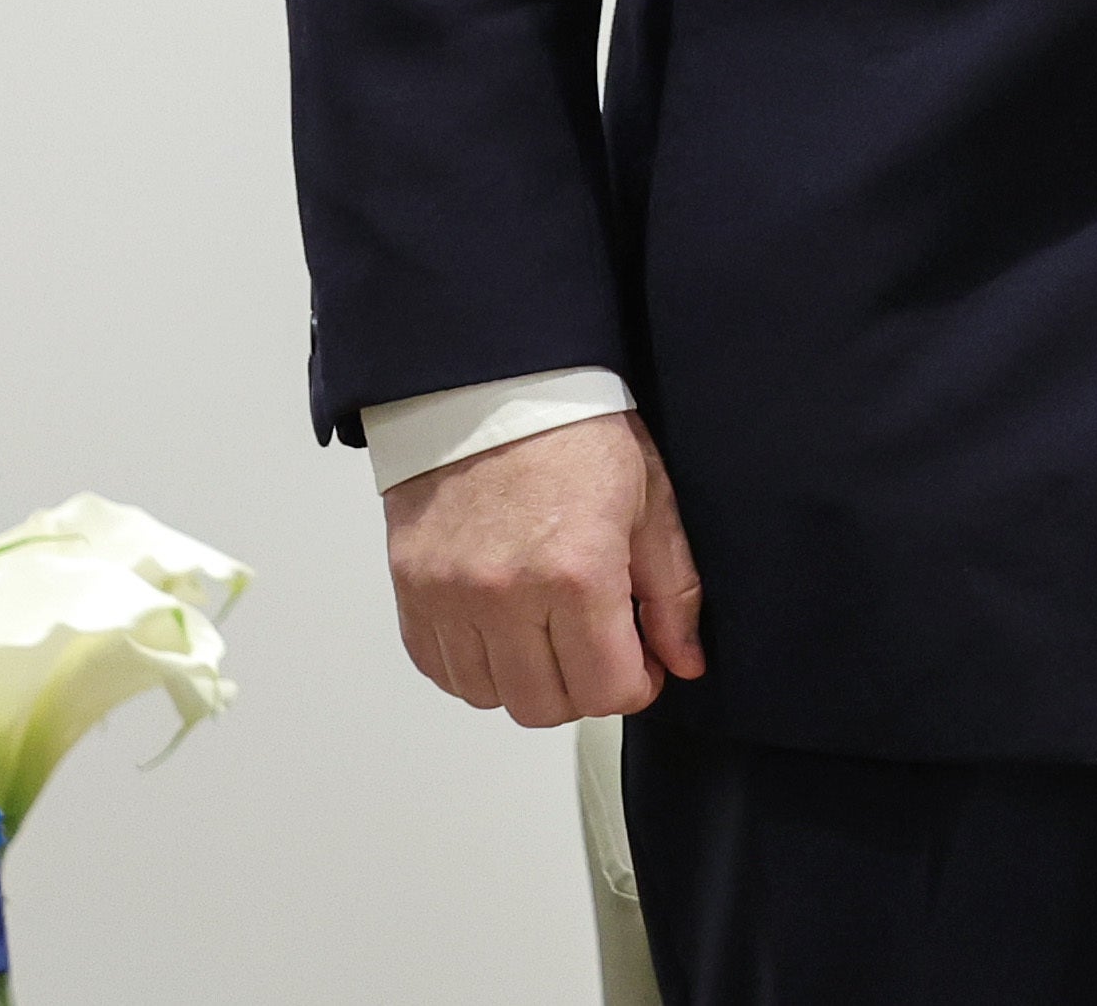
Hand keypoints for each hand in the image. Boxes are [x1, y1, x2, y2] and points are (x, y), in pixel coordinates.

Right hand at [381, 412, 705, 726]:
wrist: (491, 390)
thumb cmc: (576, 434)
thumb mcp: (649, 501)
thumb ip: (671, 592)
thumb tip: (685, 661)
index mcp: (576, 573)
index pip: (606, 689)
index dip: (636, 687)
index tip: (643, 667)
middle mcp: (506, 595)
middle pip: (545, 706)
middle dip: (584, 690)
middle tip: (599, 650)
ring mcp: (449, 599)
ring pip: (491, 697)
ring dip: (528, 681)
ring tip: (550, 634)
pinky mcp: (411, 593)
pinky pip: (442, 671)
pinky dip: (475, 667)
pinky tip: (505, 630)